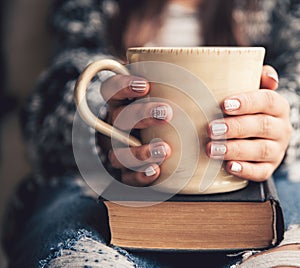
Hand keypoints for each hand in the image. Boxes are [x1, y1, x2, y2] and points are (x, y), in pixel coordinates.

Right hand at [101, 74, 171, 185]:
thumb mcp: (166, 97)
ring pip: (118, 151)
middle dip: (141, 115)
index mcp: (121, 103)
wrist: (154, 146)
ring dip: (139, 151)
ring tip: (164, 150)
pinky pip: (126, 176)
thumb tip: (204, 67)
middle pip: (118, 118)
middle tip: (166, 113)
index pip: (110, 89)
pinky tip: (156, 171)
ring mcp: (118, 150)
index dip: (123, 86)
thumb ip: (173, 85)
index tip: (146, 85)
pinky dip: (140, 175)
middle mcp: (115, 125)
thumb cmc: (163, 114)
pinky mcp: (125, 171)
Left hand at [207, 65, 291, 180]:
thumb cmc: (248, 109)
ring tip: (212, 149)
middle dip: (235, 128)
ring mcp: (276, 150)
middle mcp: (281, 128)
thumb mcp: (253, 90)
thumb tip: (270, 78)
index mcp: (277, 106)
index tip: (224, 105)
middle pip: (261, 126)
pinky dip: (245, 170)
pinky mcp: (268, 167)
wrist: (256, 135)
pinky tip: (229, 166)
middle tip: (212, 129)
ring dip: (235, 150)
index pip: (267, 101)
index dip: (247, 102)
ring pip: (259, 150)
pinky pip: (261, 172)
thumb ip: (258, 77)